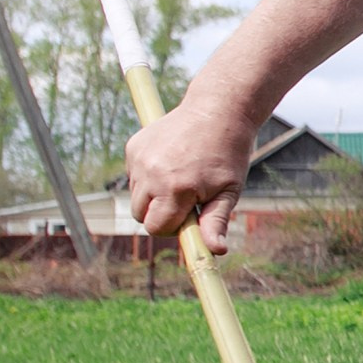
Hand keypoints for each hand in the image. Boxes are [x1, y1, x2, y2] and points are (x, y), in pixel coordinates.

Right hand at [125, 97, 255, 253]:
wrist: (217, 110)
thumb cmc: (228, 154)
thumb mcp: (229, 190)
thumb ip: (216, 222)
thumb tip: (216, 252)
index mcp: (176, 188)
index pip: (157, 228)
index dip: (173, 228)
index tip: (190, 218)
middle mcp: (151, 174)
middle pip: (141, 216)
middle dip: (161, 214)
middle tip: (187, 198)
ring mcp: (139, 159)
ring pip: (136, 196)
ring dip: (154, 195)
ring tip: (181, 177)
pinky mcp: (133, 147)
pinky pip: (134, 176)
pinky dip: (148, 176)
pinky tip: (171, 161)